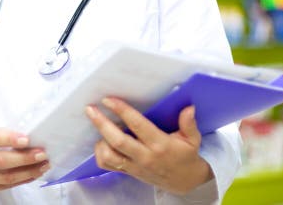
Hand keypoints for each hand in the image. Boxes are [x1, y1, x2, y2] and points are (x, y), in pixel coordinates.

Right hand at [0, 128, 49, 192]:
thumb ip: (5, 135)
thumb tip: (32, 140)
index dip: (10, 139)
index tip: (27, 139)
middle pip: (0, 161)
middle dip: (25, 158)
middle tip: (42, 154)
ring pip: (4, 177)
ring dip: (28, 172)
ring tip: (43, 165)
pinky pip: (4, 186)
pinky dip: (22, 180)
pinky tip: (33, 173)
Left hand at [86, 98, 212, 194]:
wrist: (184, 182)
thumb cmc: (186, 157)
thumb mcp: (192, 140)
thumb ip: (189, 124)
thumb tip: (188, 108)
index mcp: (160, 144)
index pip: (137, 125)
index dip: (122, 111)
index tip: (109, 100)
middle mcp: (145, 156)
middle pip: (118, 141)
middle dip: (101, 123)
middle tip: (90, 108)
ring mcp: (135, 166)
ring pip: (109, 155)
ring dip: (100, 139)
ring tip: (98, 124)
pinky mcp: (129, 172)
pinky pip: (108, 165)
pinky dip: (100, 153)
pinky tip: (102, 141)